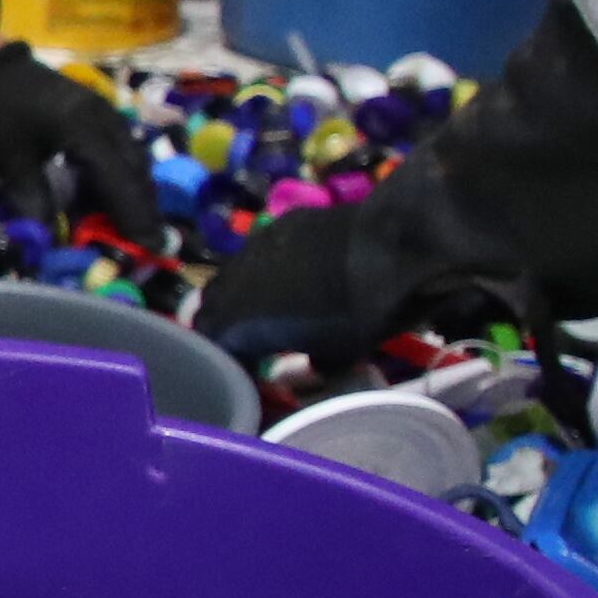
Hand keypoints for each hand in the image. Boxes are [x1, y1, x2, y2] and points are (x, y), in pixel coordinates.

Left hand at [0, 42, 165, 238]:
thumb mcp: (10, 162)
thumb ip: (34, 201)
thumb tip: (51, 242)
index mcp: (86, 129)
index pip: (119, 180)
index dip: (134, 216)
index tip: (150, 246)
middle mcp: (106, 121)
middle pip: (136, 171)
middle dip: (143, 210)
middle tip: (150, 245)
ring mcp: (107, 115)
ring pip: (134, 161)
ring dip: (136, 194)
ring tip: (136, 228)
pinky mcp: (101, 115)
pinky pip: (123, 151)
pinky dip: (124, 177)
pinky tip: (114, 198)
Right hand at [196, 198, 376, 365]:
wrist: (388, 247)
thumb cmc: (360, 313)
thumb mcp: (338, 359)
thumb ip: (308, 368)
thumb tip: (302, 366)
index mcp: (238, 325)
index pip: (214, 352)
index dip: (232, 364)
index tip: (253, 372)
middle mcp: (231, 284)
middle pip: (209, 311)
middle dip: (226, 327)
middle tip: (253, 340)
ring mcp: (252, 248)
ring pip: (229, 277)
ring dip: (241, 295)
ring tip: (269, 305)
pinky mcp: (276, 226)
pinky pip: (258, 252)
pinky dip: (265, 268)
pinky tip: (295, 272)